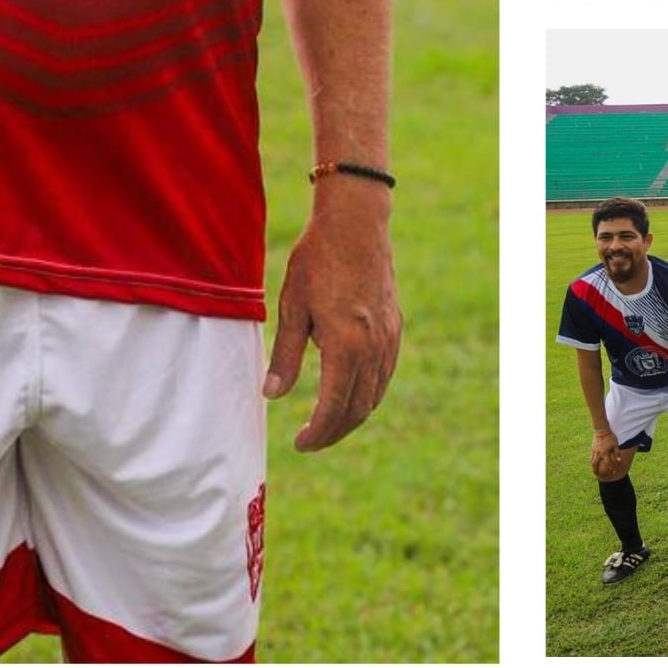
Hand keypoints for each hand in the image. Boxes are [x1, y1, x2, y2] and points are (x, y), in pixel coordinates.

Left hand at [263, 175, 398, 451]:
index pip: (334, 408)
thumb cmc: (317, 261)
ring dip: (352, 415)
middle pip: (358, 408)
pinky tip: (351, 392)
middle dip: (334, 431)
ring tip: (327, 421)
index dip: (318, 433)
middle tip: (310, 439)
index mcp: (346, 345)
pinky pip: (385, 373)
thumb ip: (285, 355)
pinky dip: (369, 393)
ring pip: (375, 394)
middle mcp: (373, 347)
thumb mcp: (292, 307)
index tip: (300, 443)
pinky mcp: (395, 326)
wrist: (356, 223)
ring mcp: (389, 337)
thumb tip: (272, 395)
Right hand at [590, 427, 623, 474]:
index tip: (614, 472)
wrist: (602, 430)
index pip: (608, 464)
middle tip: (598, 475)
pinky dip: (592, 461)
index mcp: (605, 453)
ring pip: (592, 461)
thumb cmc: (610, 437)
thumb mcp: (615, 444)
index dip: (611, 469)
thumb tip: (619, 461)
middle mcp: (598, 453)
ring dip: (593, 467)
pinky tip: (594, 462)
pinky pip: (591, 456)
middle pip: (595, 465)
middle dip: (596, 471)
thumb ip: (617, 453)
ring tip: (594, 471)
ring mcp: (594, 451)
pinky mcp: (592, 448)